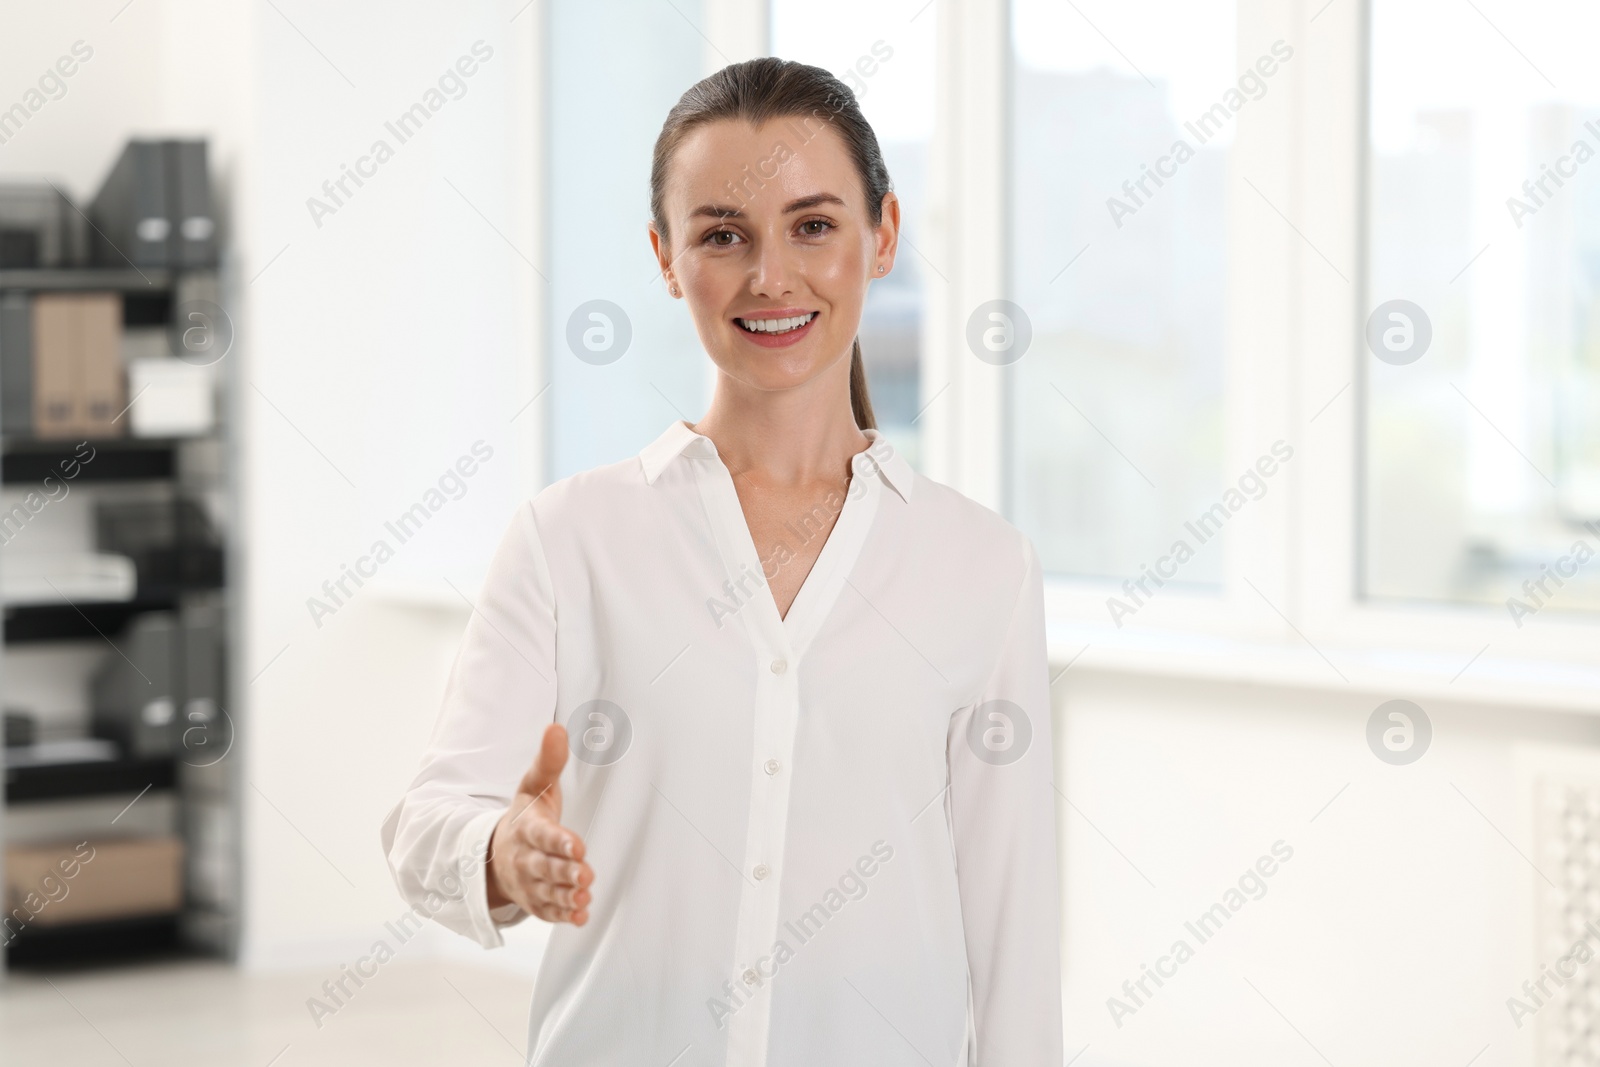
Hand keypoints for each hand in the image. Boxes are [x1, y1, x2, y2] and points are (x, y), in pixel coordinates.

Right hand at [486, 723, 592, 924]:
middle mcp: (526, 858)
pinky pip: (547, 911)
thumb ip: (548, 761)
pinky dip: (562, 916)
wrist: (496, 852)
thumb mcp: (534, 786)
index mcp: (527, 828)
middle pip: (546, 867)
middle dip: (565, 872)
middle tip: (585, 875)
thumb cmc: (526, 815)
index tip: (578, 846)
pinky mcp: (536, 902)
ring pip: (548, 892)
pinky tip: (580, 916)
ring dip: (566, 896)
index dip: (560, 842)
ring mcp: (529, 883)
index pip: (543, 835)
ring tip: (584, 896)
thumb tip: (555, 728)